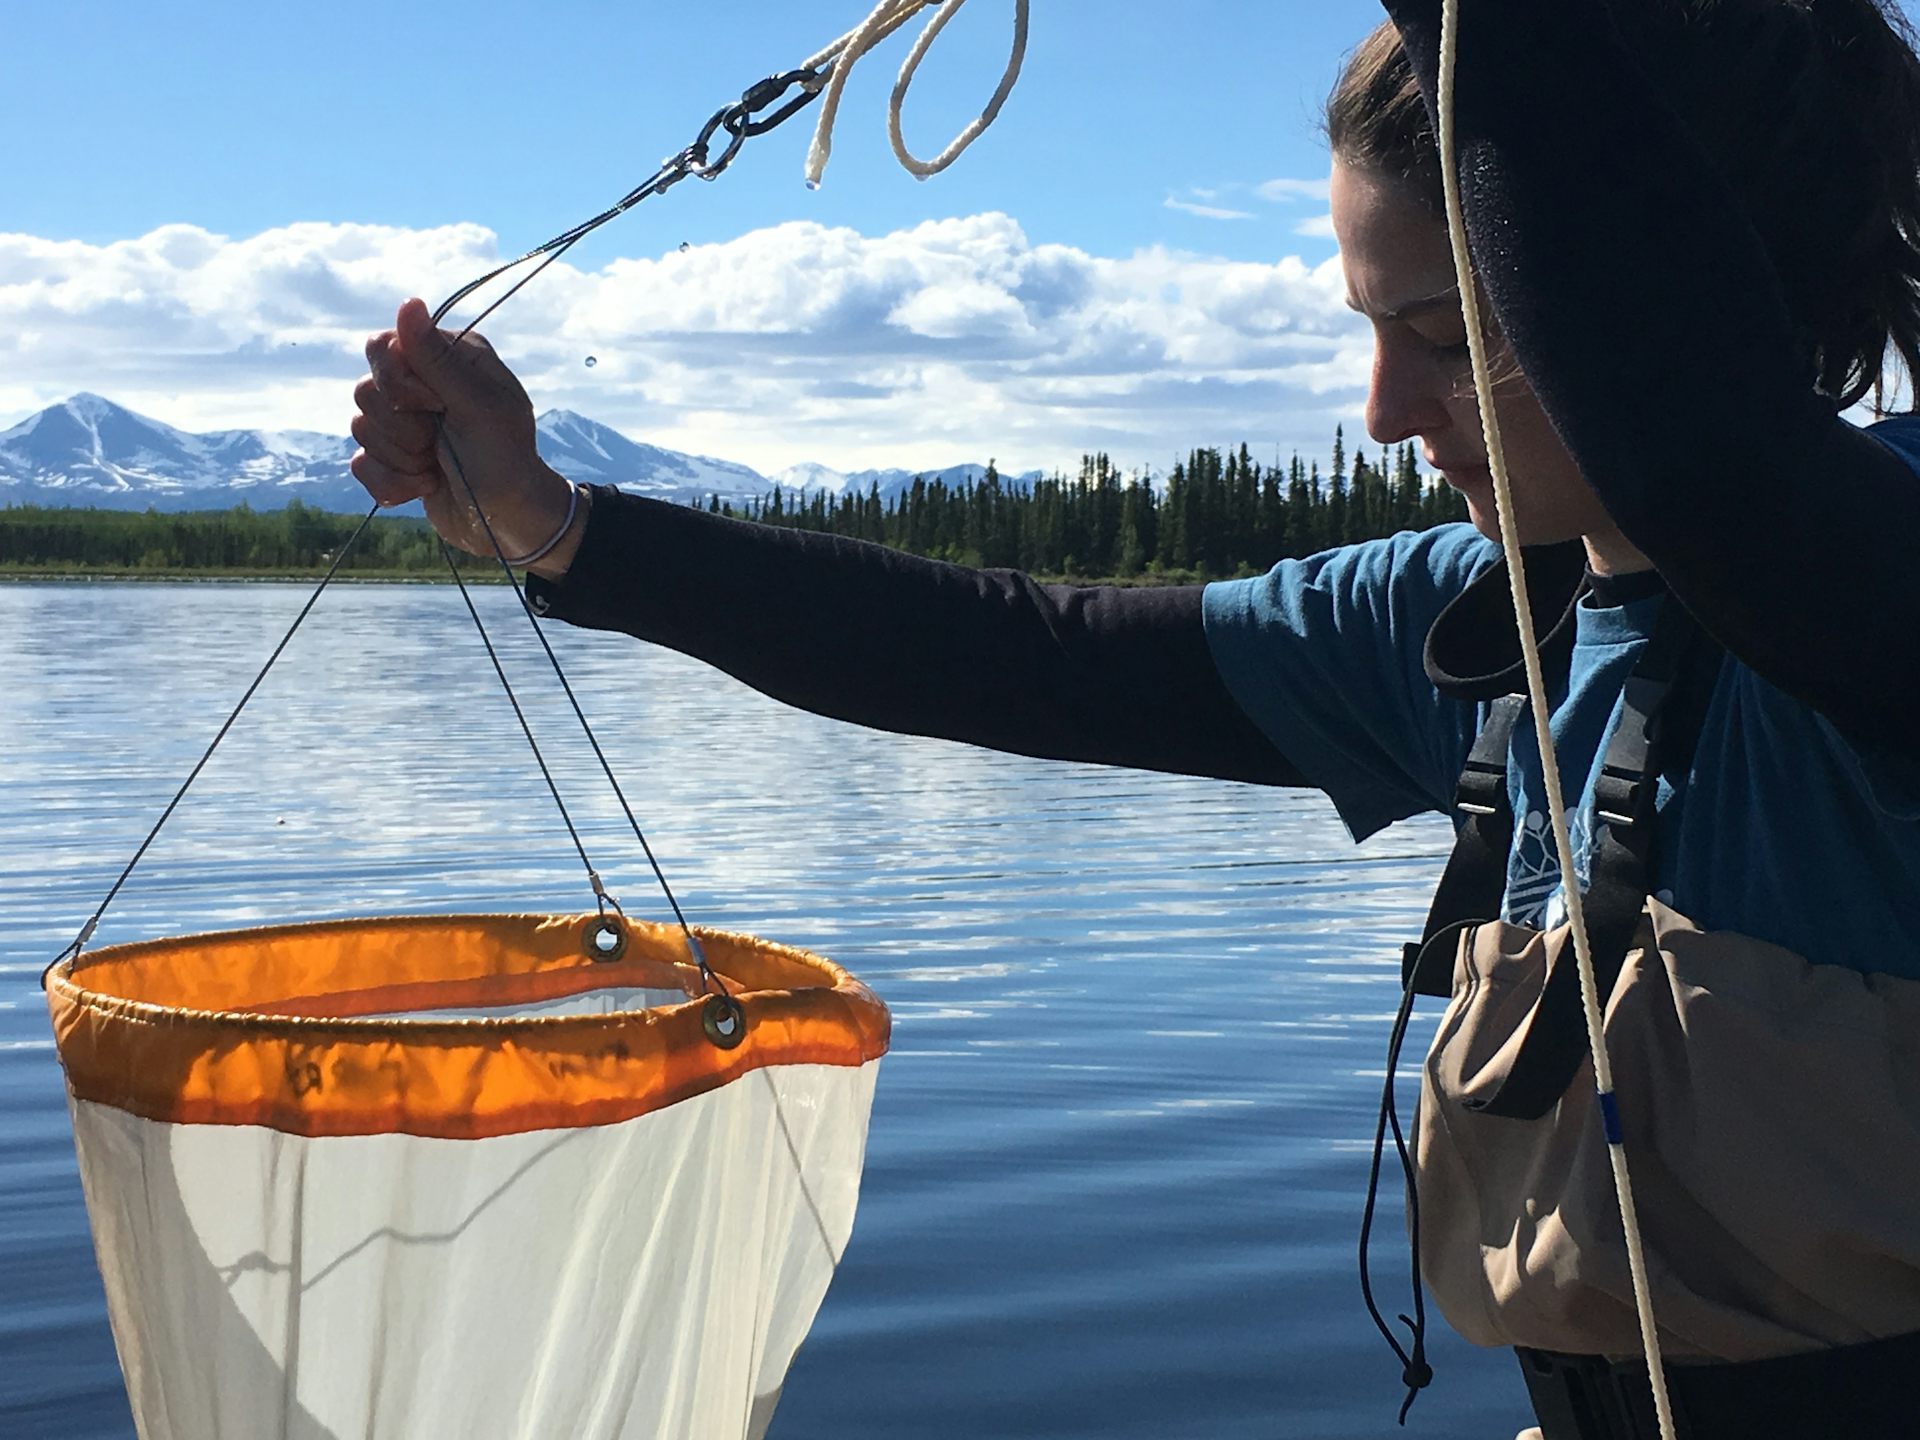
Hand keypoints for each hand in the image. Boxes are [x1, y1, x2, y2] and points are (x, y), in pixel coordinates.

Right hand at [351, 299, 586, 576]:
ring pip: (360, 427)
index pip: (383, 346)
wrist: (509, 523)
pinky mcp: (394, 458)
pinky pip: (361, 464)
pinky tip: (424, 486)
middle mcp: (424, 384)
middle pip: (366, 389)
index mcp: (449, 359)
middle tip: (440, 441)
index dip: (397, 382)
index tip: (433, 405)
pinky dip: (392, 483)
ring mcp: (406, 422)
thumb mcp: (480, 407)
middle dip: (401, 427)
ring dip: (401, 458)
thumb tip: (408, 302)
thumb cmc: (505, 461)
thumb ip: (439, 360)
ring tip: (438, 467)